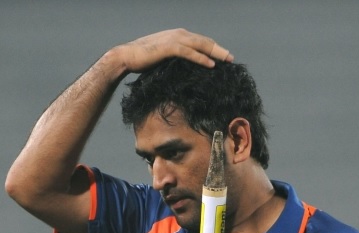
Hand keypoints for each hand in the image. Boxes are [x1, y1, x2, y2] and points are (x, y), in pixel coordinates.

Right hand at [110, 29, 232, 75]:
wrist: (127, 57)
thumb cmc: (144, 60)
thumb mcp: (166, 59)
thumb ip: (177, 60)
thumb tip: (187, 71)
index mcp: (178, 36)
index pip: (200, 41)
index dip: (214, 48)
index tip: (225, 57)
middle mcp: (178, 34)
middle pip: (204, 42)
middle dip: (219, 50)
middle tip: (232, 58)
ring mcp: (173, 40)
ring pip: (200, 45)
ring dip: (215, 52)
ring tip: (227, 60)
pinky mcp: (168, 48)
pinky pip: (189, 53)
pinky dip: (201, 58)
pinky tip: (211, 65)